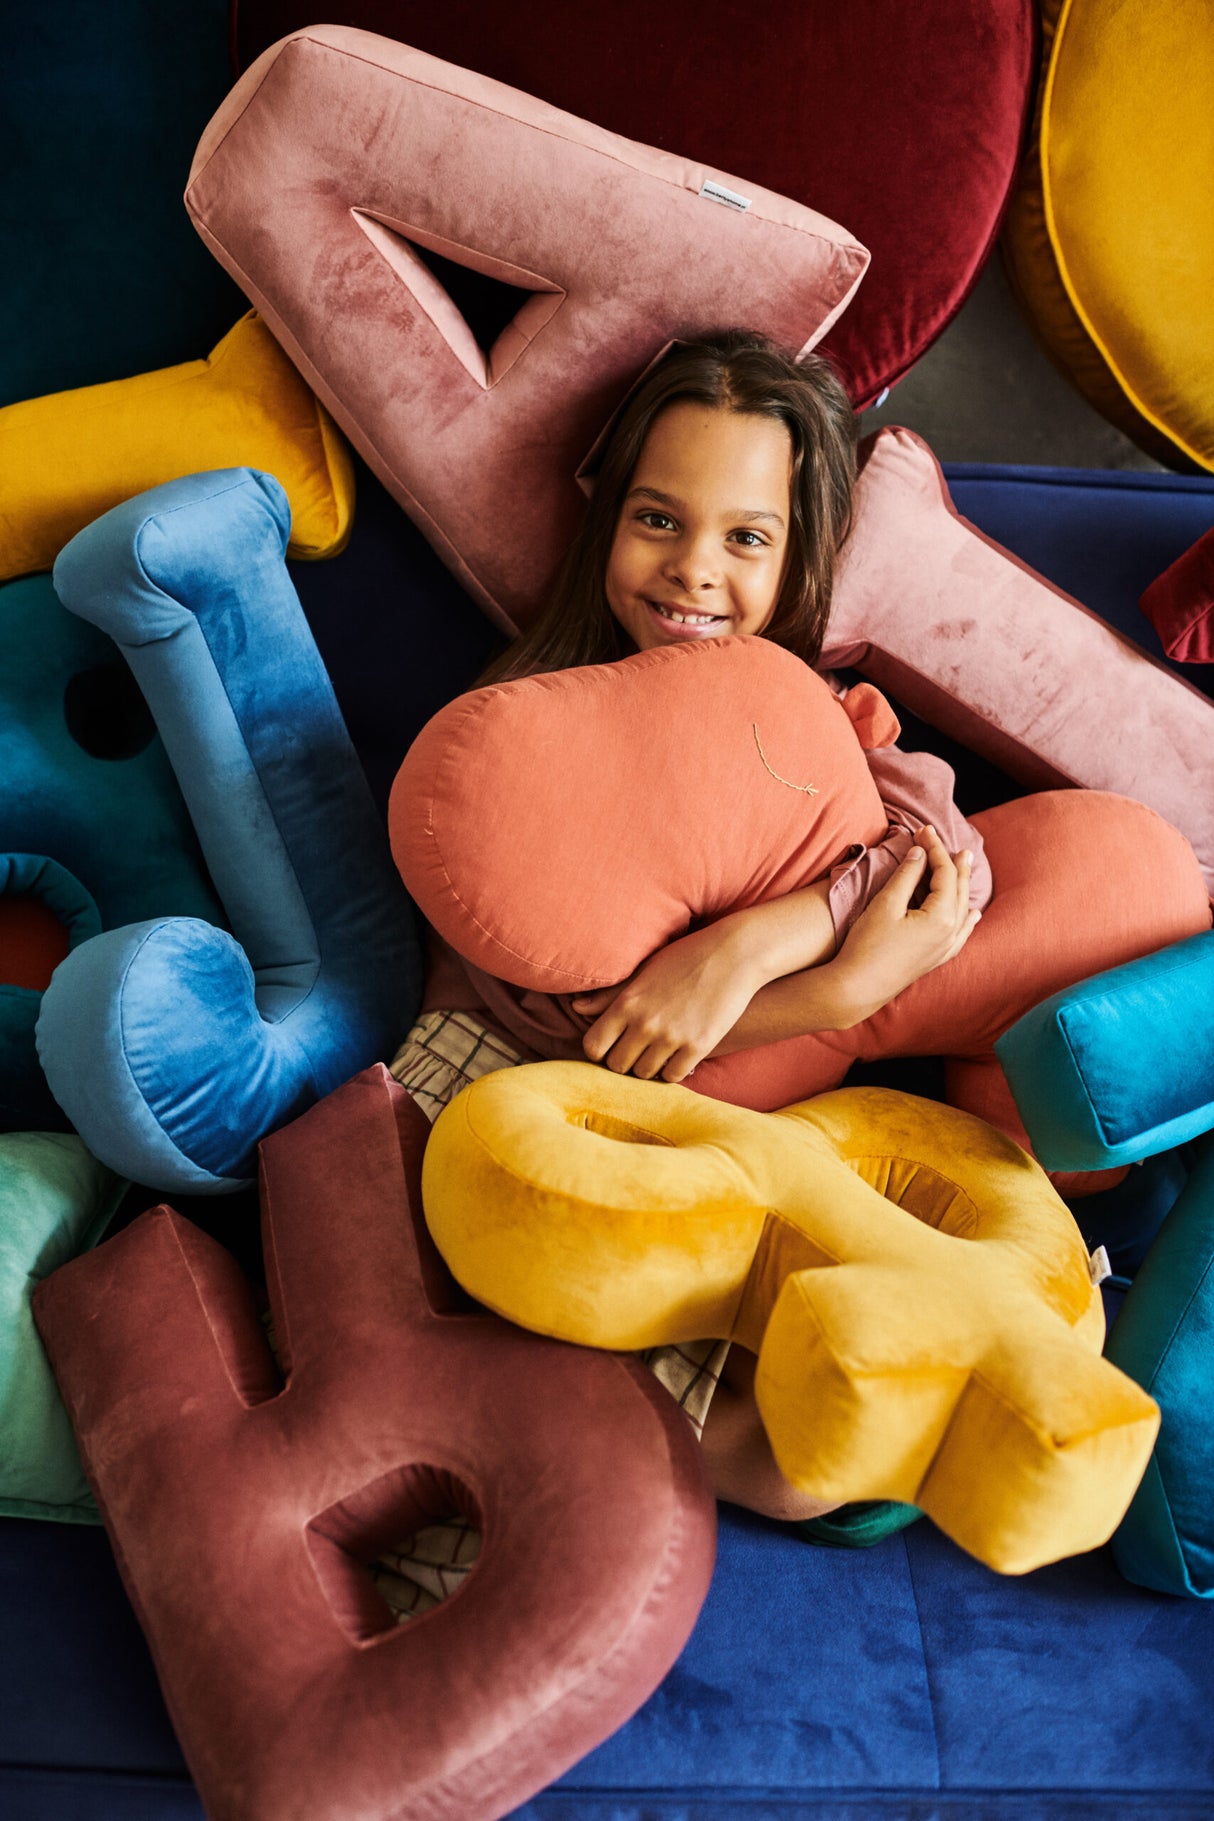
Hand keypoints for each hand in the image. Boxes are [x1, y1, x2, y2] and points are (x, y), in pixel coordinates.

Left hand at [571, 923, 760, 1082]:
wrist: (735, 955)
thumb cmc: (685, 958)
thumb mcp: (644, 971)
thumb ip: (610, 994)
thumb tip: (577, 1007)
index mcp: (627, 1002)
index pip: (594, 1046)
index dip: (599, 1051)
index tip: (611, 1047)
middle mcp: (645, 1022)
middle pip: (617, 1065)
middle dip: (624, 1062)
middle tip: (636, 1053)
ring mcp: (672, 1037)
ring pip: (645, 1073)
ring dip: (648, 1067)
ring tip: (657, 1053)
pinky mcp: (698, 1046)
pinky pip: (673, 1076)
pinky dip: (672, 1071)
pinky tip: (677, 1057)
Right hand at [831, 825, 978, 1023]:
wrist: (858, 988)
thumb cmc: (867, 945)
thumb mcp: (885, 904)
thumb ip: (906, 876)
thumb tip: (920, 854)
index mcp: (941, 916)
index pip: (944, 872)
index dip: (934, 848)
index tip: (923, 830)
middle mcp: (951, 932)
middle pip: (958, 888)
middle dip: (951, 861)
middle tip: (948, 840)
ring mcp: (946, 947)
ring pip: (962, 908)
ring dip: (961, 884)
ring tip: (964, 865)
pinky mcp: (937, 958)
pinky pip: (962, 933)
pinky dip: (967, 918)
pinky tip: (972, 914)